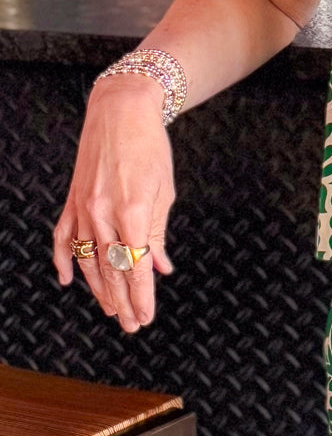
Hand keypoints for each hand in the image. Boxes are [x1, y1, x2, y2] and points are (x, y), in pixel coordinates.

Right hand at [52, 77, 176, 333]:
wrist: (121, 110)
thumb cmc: (150, 147)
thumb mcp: (164, 190)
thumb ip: (159, 233)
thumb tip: (161, 267)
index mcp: (133, 210)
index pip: (137, 266)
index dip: (142, 295)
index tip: (146, 317)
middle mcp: (104, 212)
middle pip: (111, 269)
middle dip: (123, 301)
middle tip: (132, 325)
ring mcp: (83, 207)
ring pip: (87, 260)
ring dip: (99, 289)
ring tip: (112, 311)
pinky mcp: (72, 200)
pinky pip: (63, 238)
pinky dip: (64, 261)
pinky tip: (67, 280)